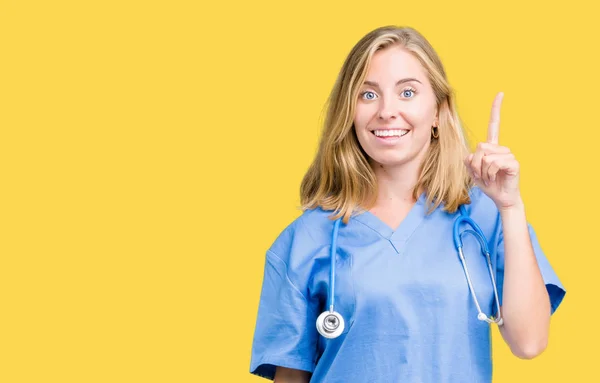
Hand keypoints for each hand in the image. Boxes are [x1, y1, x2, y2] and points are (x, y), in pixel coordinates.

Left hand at [464, 92, 521, 209]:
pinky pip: (493, 163)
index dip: (496, 109)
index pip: (494, 125)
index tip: (501, 93)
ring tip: (490, 177)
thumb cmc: (488, 184)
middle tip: (482, 175)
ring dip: (482, 171)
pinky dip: (489, 174)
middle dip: (475, 164)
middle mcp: (501, 148)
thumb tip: (474, 153)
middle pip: (480, 147)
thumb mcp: (472, 171)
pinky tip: (496, 178)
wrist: (501, 198)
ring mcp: (509, 155)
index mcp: (492, 147)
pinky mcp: (513, 163)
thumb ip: (468, 160)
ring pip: (485, 157)